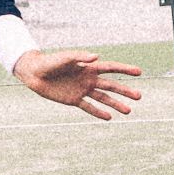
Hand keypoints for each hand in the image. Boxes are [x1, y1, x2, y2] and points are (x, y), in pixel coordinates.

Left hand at [12, 50, 142, 120]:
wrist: (34, 73)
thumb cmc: (50, 62)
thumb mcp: (65, 58)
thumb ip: (80, 57)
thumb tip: (96, 57)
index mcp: (88, 67)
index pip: (111, 68)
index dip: (124, 69)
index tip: (139, 72)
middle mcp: (88, 79)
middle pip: (111, 86)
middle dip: (125, 91)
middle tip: (139, 97)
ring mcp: (82, 90)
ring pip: (103, 98)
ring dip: (116, 104)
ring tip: (129, 111)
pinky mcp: (73, 99)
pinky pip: (88, 107)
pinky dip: (98, 112)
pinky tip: (109, 117)